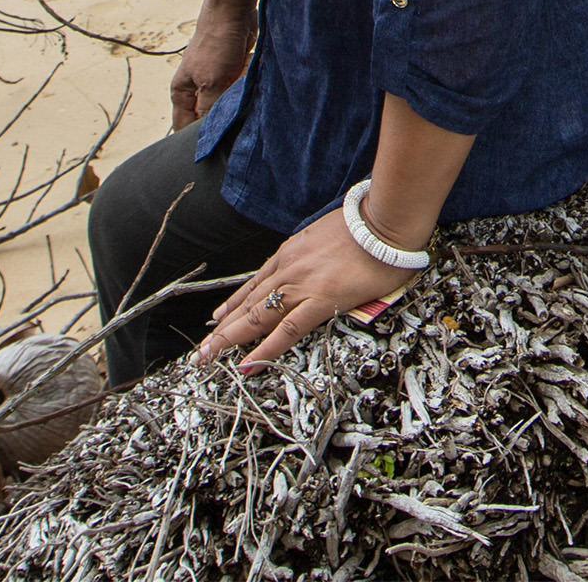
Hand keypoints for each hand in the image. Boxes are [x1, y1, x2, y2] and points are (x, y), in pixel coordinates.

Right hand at [169, 0, 253, 131]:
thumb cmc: (215, 42)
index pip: (184, 128)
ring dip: (237, 102)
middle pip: (207, 118)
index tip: (216, 151)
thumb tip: (210, 138)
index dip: (196, 140)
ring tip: (242, 91)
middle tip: (234, 124)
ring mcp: (215, 80)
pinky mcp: (233, 72)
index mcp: (182, 93)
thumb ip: (208, 112)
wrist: (234, 10)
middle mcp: (196, 88)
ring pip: (227, 105)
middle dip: (222, 120)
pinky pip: (240, 91)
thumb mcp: (210, 83)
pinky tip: (249, 77)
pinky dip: (246, 88)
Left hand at [195, 207, 403, 371]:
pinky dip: (265, 350)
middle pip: (248, 302)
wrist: (384, 223)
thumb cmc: (365, 227)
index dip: (235, 303)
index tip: (218, 317)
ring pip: (257, 317)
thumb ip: (314, 252)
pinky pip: (286, 331)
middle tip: (203, 347)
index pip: (255, 282)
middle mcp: (289, 268)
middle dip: (223, 326)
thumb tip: (314, 263)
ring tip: (209, 357)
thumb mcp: (328, 234)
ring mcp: (302, 285)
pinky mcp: (320, 301)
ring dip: (230, 339)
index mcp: (291, 252)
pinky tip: (250, 364)